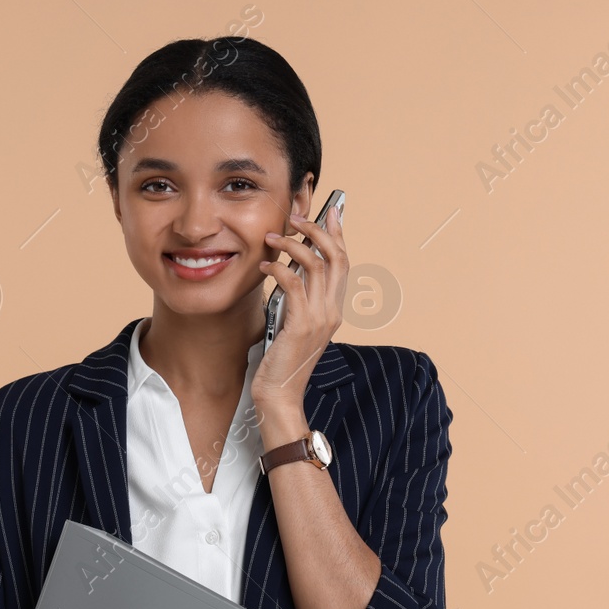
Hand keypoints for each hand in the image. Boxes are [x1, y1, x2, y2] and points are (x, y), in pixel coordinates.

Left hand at [252, 204, 347, 409]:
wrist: (280, 396)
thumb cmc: (281, 363)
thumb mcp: (293, 325)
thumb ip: (297, 301)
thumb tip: (288, 271)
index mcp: (334, 310)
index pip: (343, 263)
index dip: (337, 235)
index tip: (328, 212)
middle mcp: (332, 311)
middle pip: (336, 257)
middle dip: (317, 230)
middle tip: (296, 217)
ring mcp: (319, 318)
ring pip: (316, 264)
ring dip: (293, 244)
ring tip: (272, 238)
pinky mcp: (301, 324)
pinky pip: (294, 282)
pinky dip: (279, 268)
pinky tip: (265, 265)